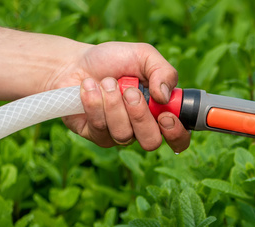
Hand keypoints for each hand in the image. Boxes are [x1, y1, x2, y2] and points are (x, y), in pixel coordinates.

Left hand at [48, 42, 190, 151]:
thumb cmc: (113, 60)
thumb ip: (163, 72)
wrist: (75, 62)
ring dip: (113, 104)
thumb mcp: (144, 56)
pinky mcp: (96, 135)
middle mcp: (142, 128)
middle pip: (151, 141)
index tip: (165, 115)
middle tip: (130, 92)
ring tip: (106, 82)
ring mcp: (119, 134)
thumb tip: (165, 97)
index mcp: (161, 111)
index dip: (176, 133)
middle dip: (139, 116)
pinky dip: (94, 103)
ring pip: (123, 135)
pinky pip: (100, 129)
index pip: (179, 137)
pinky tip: (89, 87)